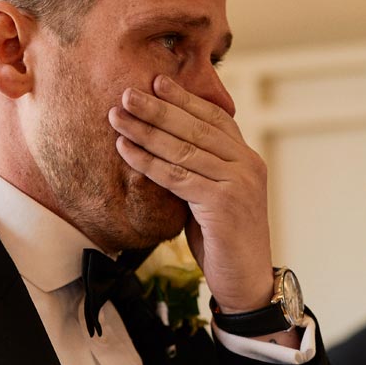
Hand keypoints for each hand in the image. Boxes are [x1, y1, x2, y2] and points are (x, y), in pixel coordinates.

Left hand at [109, 74, 272, 312]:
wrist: (247, 282)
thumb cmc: (224, 241)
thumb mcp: (214, 197)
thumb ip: (200, 170)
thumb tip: (164, 144)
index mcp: (248, 159)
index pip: (215, 119)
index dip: (186, 99)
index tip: (158, 82)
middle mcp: (248, 165)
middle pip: (196, 128)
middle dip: (158, 108)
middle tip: (127, 92)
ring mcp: (239, 183)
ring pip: (184, 149)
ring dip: (146, 131)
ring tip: (117, 117)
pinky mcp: (224, 204)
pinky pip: (177, 177)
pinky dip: (148, 162)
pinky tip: (126, 150)